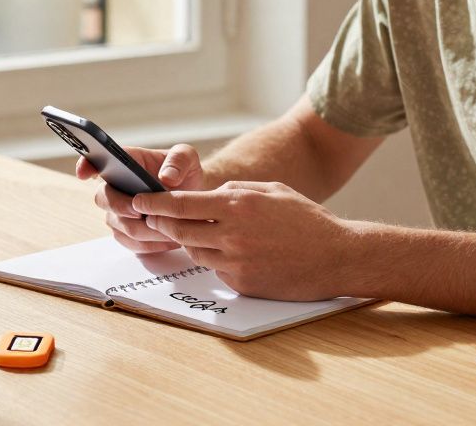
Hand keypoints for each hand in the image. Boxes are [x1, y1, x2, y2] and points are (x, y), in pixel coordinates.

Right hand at [76, 144, 208, 253]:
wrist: (196, 199)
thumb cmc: (186, 174)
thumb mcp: (188, 157)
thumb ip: (179, 160)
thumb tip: (166, 177)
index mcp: (126, 162)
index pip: (97, 161)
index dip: (85, 166)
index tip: (84, 173)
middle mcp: (116, 187)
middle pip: (103, 198)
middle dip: (121, 207)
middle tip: (141, 212)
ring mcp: (118, 212)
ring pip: (119, 225)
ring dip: (144, 230)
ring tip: (170, 228)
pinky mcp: (127, 233)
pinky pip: (130, 243)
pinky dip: (150, 244)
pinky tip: (168, 239)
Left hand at [132, 181, 354, 300]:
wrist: (337, 257)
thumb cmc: (306, 219)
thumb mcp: (271, 190)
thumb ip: (235, 191)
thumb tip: (206, 196)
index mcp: (238, 206)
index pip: (182, 204)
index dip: (155, 203)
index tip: (138, 201)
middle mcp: (233, 235)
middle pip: (179, 230)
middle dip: (161, 223)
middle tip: (152, 217)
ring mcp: (237, 263)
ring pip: (195, 251)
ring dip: (188, 241)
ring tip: (192, 231)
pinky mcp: (242, 285)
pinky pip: (216, 270)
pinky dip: (215, 259)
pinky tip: (227, 251)